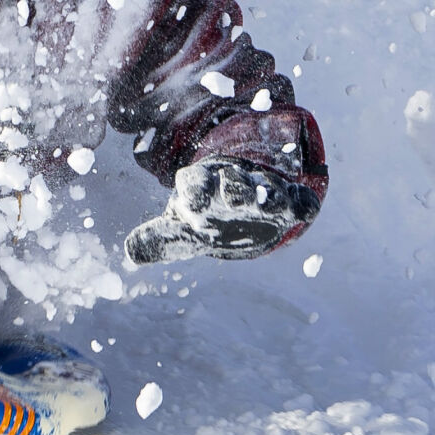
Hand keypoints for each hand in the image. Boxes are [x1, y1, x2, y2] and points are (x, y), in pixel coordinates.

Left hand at [125, 158, 318, 263]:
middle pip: (233, 180)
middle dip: (235, 187)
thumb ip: (159, 240)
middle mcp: (231, 183)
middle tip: (234, 197)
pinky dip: (302, 202)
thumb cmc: (206, 217)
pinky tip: (305, 209)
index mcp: (201, 187)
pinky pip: (298, 198)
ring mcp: (262, 190)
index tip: (193, 202)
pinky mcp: (290, 201)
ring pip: (265, 187)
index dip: (194, 189)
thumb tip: (129, 254)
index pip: (194, 182)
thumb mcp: (183, 231)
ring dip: (268, 193)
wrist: (242, 204)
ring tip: (271, 202)